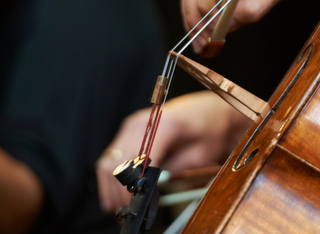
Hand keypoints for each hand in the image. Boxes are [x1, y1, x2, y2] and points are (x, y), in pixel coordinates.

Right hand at [95, 93, 252, 213]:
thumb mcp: (200, 154)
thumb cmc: (209, 130)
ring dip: (111, 185)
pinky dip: (111, 174)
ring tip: (118, 205)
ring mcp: (134, 123)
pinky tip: (114, 191)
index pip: (140, 160)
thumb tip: (150, 185)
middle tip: (127, 209)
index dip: (135, 186)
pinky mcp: (130, 128)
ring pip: (110, 159)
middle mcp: (144, 122)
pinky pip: (112, 154)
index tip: (136, 203)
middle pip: (120, 161)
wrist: (209, 110)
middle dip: (120, 190)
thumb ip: (174, 169)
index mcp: (164, 125)